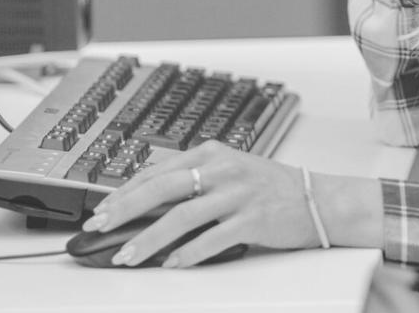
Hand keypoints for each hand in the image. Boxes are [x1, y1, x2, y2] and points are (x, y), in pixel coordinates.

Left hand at [80, 142, 320, 267]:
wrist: (318, 200)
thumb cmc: (270, 189)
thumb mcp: (229, 173)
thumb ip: (193, 183)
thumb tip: (146, 205)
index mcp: (212, 154)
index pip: (157, 170)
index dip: (125, 191)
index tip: (102, 209)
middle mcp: (223, 169)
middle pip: (163, 188)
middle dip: (125, 210)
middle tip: (100, 227)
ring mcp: (239, 193)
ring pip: (182, 216)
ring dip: (150, 238)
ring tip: (130, 255)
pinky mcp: (254, 218)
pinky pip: (213, 238)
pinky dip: (189, 253)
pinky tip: (172, 263)